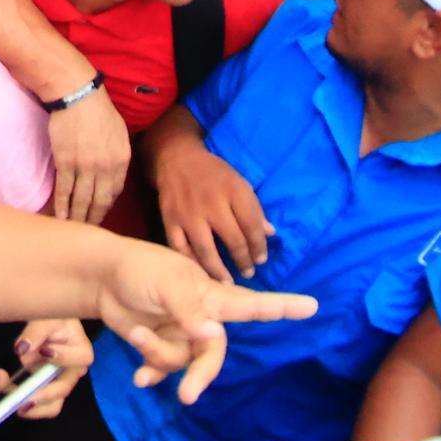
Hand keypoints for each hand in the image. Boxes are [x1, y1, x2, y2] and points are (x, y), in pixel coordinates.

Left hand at [7, 318, 92, 418]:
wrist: (48, 325)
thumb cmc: (53, 318)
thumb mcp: (46, 318)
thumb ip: (36, 332)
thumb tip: (22, 350)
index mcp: (82, 352)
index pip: (78, 360)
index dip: (61, 358)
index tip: (43, 350)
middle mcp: (74, 372)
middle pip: (61, 392)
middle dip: (38, 394)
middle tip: (19, 396)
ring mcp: (60, 383)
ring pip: (50, 406)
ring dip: (29, 405)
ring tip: (8, 397)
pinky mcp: (46, 388)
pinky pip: (36, 402)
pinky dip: (19, 397)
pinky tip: (3, 384)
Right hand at [46, 90, 129, 222]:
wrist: (78, 95)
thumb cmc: (99, 110)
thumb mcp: (119, 133)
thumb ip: (118, 155)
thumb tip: (112, 173)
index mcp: (121, 161)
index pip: (115, 192)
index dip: (106, 205)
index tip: (99, 213)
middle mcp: (106, 168)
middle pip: (99, 201)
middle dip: (93, 218)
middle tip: (87, 230)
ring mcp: (85, 167)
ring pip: (82, 199)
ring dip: (77, 217)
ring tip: (73, 228)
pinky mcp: (66, 162)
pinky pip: (64, 189)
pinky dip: (62, 205)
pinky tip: (60, 216)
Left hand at [97, 239, 315, 404]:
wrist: (101, 277)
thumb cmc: (139, 268)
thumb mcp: (166, 283)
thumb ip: (189, 310)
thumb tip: (213, 336)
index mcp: (211, 295)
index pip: (252, 304)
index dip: (282, 307)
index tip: (312, 306)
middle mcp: (202, 319)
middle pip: (214, 354)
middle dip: (202, 375)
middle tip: (187, 395)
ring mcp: (181, 334)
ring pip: (183, 362)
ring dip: (160, 355)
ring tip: (139, 335)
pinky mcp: (160, 345)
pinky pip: (164, 369)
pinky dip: (152, 373)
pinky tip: (140, 379)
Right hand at [153, 139, 274, 281]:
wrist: (176, 158)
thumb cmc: (213, 173)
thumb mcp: (239, 182)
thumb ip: (254, 209)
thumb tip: (270, 233)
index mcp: (233, 190)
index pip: (252, 225)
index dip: (259, 246)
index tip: (262, 259)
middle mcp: (211, 202)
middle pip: (233, 239)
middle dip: (244, 260)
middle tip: (249, 272)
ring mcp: (188, 213)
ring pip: (206, 249)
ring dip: (219, 270)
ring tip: (228, 283)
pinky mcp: (170, 219)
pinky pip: (179, 248)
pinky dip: (190, 263)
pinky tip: (199, 274)